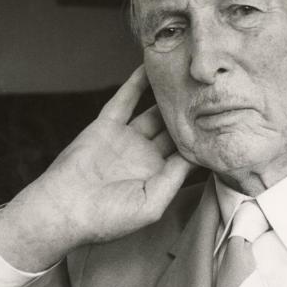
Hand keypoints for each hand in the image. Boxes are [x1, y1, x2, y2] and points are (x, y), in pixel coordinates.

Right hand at [0, 67, 194, 270]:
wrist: (63, 210)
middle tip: (210, 93)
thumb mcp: (152, 204)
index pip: (187, 154)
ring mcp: (126, 140)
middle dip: (190, 115)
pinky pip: (125, 99)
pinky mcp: (106, 126)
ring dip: (167, 98)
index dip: (203, 140)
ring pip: (152, 112)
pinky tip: (150, 68)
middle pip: (173, 130)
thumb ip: (175, 177)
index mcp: (158, 178)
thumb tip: (196, 152)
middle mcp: (145, 157)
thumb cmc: (107, 217)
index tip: (223, 122)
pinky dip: (136, 84)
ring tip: (187, 79)